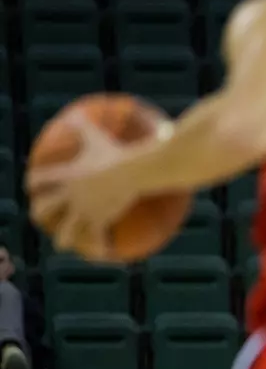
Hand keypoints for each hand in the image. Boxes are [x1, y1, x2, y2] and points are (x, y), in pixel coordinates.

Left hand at [28, 111, 148, 260]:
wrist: (133, 171)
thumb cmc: (116, 153)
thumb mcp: (98, 139)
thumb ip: (84, 129)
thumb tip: (78, 114)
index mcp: (66, 176)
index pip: (39, 180)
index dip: (32, 183)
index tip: (29, 186)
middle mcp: (70, 196)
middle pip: (44, 209)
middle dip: (39, 214)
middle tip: (41, 217)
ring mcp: (85, 210)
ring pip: (66, 232)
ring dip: (64, 240)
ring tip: (64, 245)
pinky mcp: (101, 219)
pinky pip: (97, 237)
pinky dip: (100, 246)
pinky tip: (103, 254)